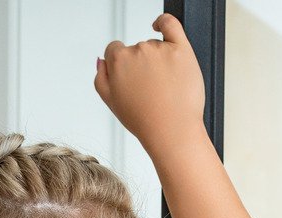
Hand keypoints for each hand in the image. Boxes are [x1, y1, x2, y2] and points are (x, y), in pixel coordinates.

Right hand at [94, 13, 205, 152]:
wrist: (172, 129)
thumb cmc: (144, 120)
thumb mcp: (111, 103)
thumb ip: (101, 79)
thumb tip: (101, 62)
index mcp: (119, 62)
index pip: (113, 50)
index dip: (119, 65)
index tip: (127, 77)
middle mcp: (138, 50)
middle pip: (135, 49)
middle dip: (139, 66)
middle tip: (147, 90)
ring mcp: (160, 48)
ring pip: (154, 45)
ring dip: (156, 60)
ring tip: (162, 87)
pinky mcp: (181, 48)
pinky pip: (170, 24)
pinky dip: (163, 22)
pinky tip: (158, 26)